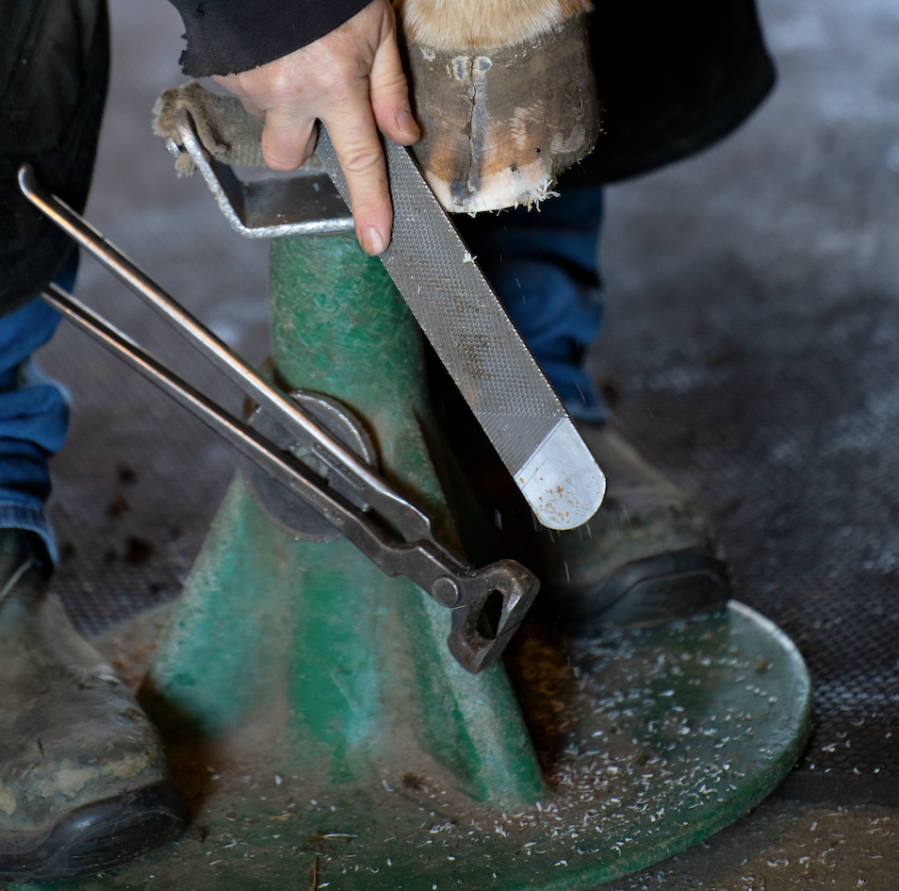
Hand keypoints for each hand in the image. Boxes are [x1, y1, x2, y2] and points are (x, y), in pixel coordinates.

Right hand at [212, 0, 418, 255]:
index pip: (360, 161)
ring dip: (280, 103)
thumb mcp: (376, 26)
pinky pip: (243, 91)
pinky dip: (258, 78)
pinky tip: (267, 48)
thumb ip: (390, 88)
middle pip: (291, 157)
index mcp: (334, 85)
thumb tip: (403, 136)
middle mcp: (288, 94)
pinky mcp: (220, 70)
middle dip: (302, 142)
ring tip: (290, 57)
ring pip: (266, 121)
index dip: (370, 204)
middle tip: (314, 103)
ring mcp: (249, 84)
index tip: (375, 242)